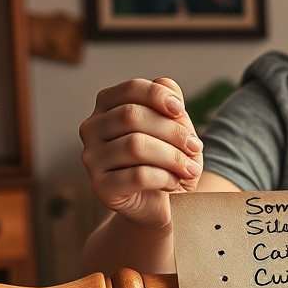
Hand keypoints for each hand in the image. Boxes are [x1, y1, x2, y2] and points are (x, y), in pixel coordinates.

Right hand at [79, 77, 202, 230]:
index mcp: (108, 106)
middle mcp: (92, 129)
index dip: (158, 96)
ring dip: (173, 157)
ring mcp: (91, 159)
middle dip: (172, 131)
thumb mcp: (176, 128)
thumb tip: (164, 84)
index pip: (131, 89)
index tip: (180, 111)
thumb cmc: (168, 160)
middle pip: (132, 116)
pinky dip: (165, 178)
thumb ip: (170, 103)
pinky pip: (138, 175)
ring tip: (190, 169)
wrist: (162, 203)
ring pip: (135, 146)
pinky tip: (175, 183)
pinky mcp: (100, 188)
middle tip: (195, 147)